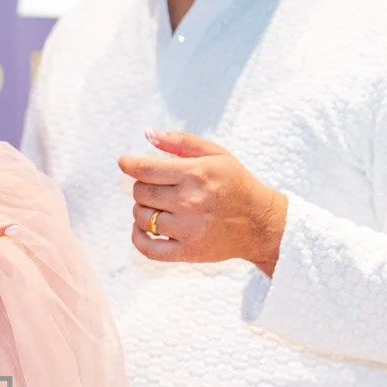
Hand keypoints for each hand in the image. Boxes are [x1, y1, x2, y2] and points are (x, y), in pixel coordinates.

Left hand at [118, 130, 286, 273]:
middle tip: (158, 187)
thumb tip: (148, 135)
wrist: (261, 223)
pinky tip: (144, 229)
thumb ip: (180, 141)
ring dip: (142, 210)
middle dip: (142, 186)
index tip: (125, 163)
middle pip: (140, 192)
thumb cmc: (236, 184)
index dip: (128, 164)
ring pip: (141, 217)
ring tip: (159, 206)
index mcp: (195, 174)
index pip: (144, 169)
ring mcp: (187, 229)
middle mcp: (189, 202)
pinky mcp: (188, 252)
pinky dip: (138, 238)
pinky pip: (148, 248)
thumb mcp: (216, 153)